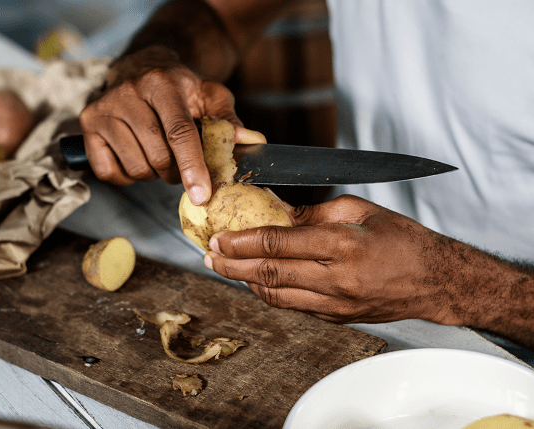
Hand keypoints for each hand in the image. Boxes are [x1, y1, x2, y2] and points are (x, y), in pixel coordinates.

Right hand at [79, 47, 240, 204]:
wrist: (141, 68)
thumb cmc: (180, 88)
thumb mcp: (209, 96)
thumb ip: (228, 120)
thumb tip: (252, 142)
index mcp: (161, 84)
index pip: (178, 132)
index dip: (192, 166)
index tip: (202, 194)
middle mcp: (126, 93)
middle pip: (158, 156)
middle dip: (176, 171)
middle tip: (181, 163)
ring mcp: (102, 110)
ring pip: (136, 168)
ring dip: (154, 174)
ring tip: (159, 155)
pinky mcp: (87, 127)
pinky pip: (109, 172)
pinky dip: (128, 176)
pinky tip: (137, 157)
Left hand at [205, 194, 465, 324]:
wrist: (434, 280)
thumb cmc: (402, 240)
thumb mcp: (360, 210)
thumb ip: (314, 213)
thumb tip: (278, 213)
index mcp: (341, 244)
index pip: (277, 244)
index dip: (242, 241)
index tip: (219, 237)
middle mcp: (336, 277)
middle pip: (268, 274)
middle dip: (232, 265)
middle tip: (209, 256)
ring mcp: (336, 303)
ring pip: (276, 296)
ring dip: (244, 282)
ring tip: (224, 269)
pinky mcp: (337, 317)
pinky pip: (293, 306)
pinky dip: (270, 294)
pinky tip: (256, 282)